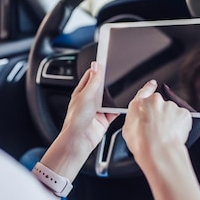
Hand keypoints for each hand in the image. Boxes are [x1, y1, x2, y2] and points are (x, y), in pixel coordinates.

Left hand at [39, 62, 117, 182]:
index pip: (90, 76)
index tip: (107, 60)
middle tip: (119, 75)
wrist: (80, 140)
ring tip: (122, 90)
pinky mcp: (105, 119)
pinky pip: (115, 111)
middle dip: (109, 83)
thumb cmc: (76, 120)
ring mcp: (97, 110)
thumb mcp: (86, 95)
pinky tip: (123, 105)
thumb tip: (96, 66)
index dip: (98, 68)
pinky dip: (119, 108)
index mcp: (81, 92)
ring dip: (114, 96)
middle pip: (102, 87)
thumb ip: (93, 81)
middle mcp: (89, 100)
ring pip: (110, 98)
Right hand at [122, 80, 191, 165]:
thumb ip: (133, 119)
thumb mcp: (127, 130)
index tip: (153, 84)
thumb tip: (138, 122)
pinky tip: (173, 134)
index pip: (145, 91)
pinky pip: (182, 118)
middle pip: (159, 104)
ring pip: (172, 111)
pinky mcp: (183, 113)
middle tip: (157, 128)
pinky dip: (180, 125)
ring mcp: (170, 106)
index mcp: (139, 104)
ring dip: (170, 120)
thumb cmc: (141, 143)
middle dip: (160, 113)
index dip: (149, 87)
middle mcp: (155, 101)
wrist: (158, 150)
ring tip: (165, 135)